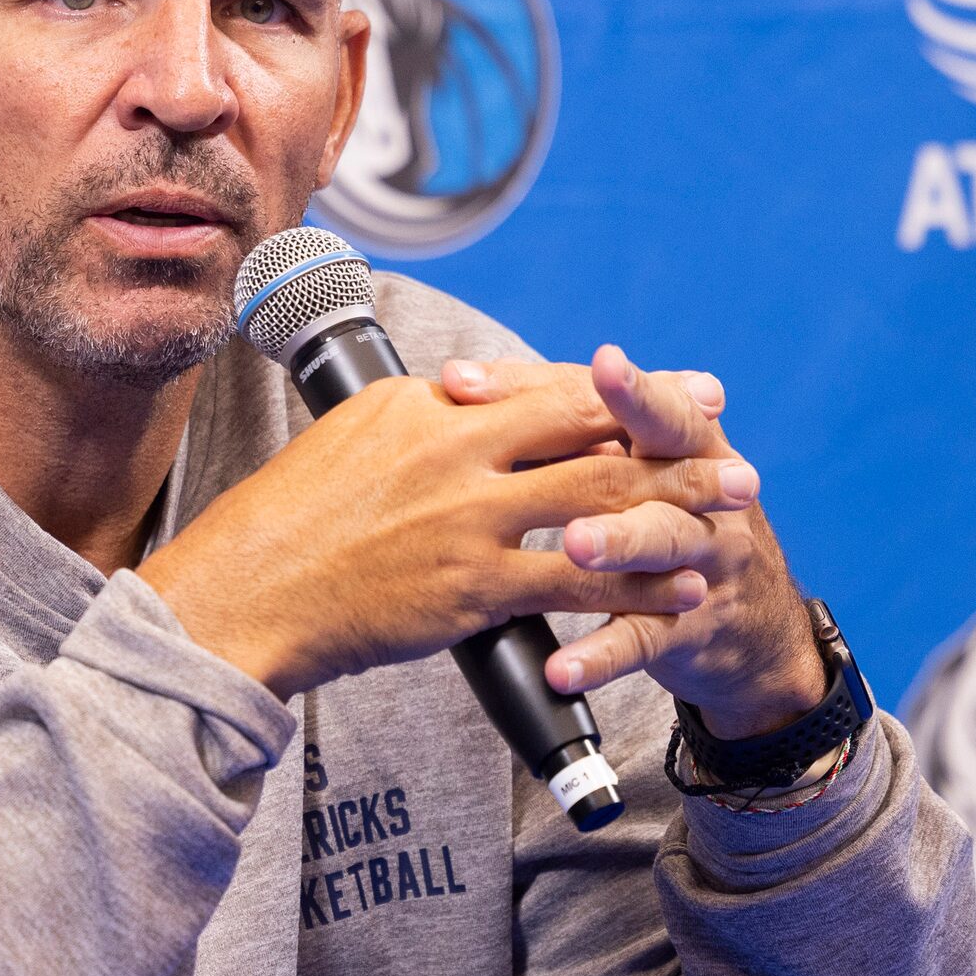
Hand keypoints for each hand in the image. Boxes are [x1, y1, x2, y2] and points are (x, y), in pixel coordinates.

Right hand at [138, 366, 757, 701]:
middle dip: (668, 425)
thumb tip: (463, 402)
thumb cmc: (283, 526)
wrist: (243, 596)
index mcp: (424, 406)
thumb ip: (419, 423)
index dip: (613, 384)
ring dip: (677, 498)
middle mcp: (454, 449)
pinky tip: (680, 588)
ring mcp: (467, 518)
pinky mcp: (473, 587)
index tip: (663, 378)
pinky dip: (641, 586)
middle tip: (725, 425)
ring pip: (598, 497)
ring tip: (733, 502)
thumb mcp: (347, 441)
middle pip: (586, 426)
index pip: (538, 387)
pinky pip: (580, 584)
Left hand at [441, 347, 826, 739]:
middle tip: (554, 437)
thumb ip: (566, 425)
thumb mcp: (636, 466)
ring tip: (575, 543)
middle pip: (667, 448)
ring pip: (663, 538)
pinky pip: (644, 638)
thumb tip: (461, 383)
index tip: (576, 362)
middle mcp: (707, 487)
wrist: (753, 631)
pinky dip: (602, 654)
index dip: (599, 382)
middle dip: (621, 428)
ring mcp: (705, 559)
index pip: (637, 395)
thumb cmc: (668, 521)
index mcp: (687, 436)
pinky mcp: (691, 628)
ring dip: (618, 539)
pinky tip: (562, 667)